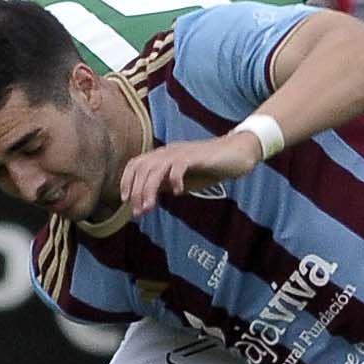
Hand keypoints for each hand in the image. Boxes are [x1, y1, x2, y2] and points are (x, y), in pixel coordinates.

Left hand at [120, 131, 262, 212]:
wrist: (237, 152)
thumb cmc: (211, 167)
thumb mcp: (184, 179)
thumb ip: (167, 185)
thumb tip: (150, 196)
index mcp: (163, 156)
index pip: (136, 164)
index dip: (127, 181)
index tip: (127, 201)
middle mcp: (168, 151)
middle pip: (142, 167)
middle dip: (137, 191)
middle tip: (139, 211)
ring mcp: (181, 152)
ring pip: (156, 168)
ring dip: (150, 189)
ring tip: (150, 206)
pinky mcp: (195, 156)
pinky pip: (179, 166)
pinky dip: (175, 179)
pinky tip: (178, 192)